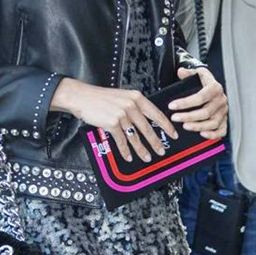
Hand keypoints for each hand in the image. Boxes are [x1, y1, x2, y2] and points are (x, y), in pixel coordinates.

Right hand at [51, 78, 177, 162]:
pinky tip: (129, 156)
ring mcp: (122, 114)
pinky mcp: (112, 123)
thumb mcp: (122, 97)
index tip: (173, 134)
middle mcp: (131, 105)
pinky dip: (126, 151)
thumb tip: (146, 121)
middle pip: (147, 128)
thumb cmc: (100, 98)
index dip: (166, 126)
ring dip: (142, 150)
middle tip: (161, 151)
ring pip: (135, 137)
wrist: (82, 97)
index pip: (156, 113)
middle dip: (155, 142)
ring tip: (147, 157)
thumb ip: (134, 106)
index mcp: (136, 98)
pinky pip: (122, 141)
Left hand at [168, 66, 227, 138]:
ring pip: (212, 123)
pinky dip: (213, 134)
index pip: (200, 97)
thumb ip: (189, 73)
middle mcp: (221, 100)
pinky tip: (202, 134)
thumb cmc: (205, 82)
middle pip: (205, 112)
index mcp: (215, 88)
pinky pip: (222, 130)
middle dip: (188, 116)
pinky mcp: (225, 120)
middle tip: (175, 118)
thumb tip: (181, 72)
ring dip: (198, 126)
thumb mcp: (198, 73)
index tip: (172, 106)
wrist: (215, 88)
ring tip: (185, 126)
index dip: (185, 103)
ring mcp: (224, 112)